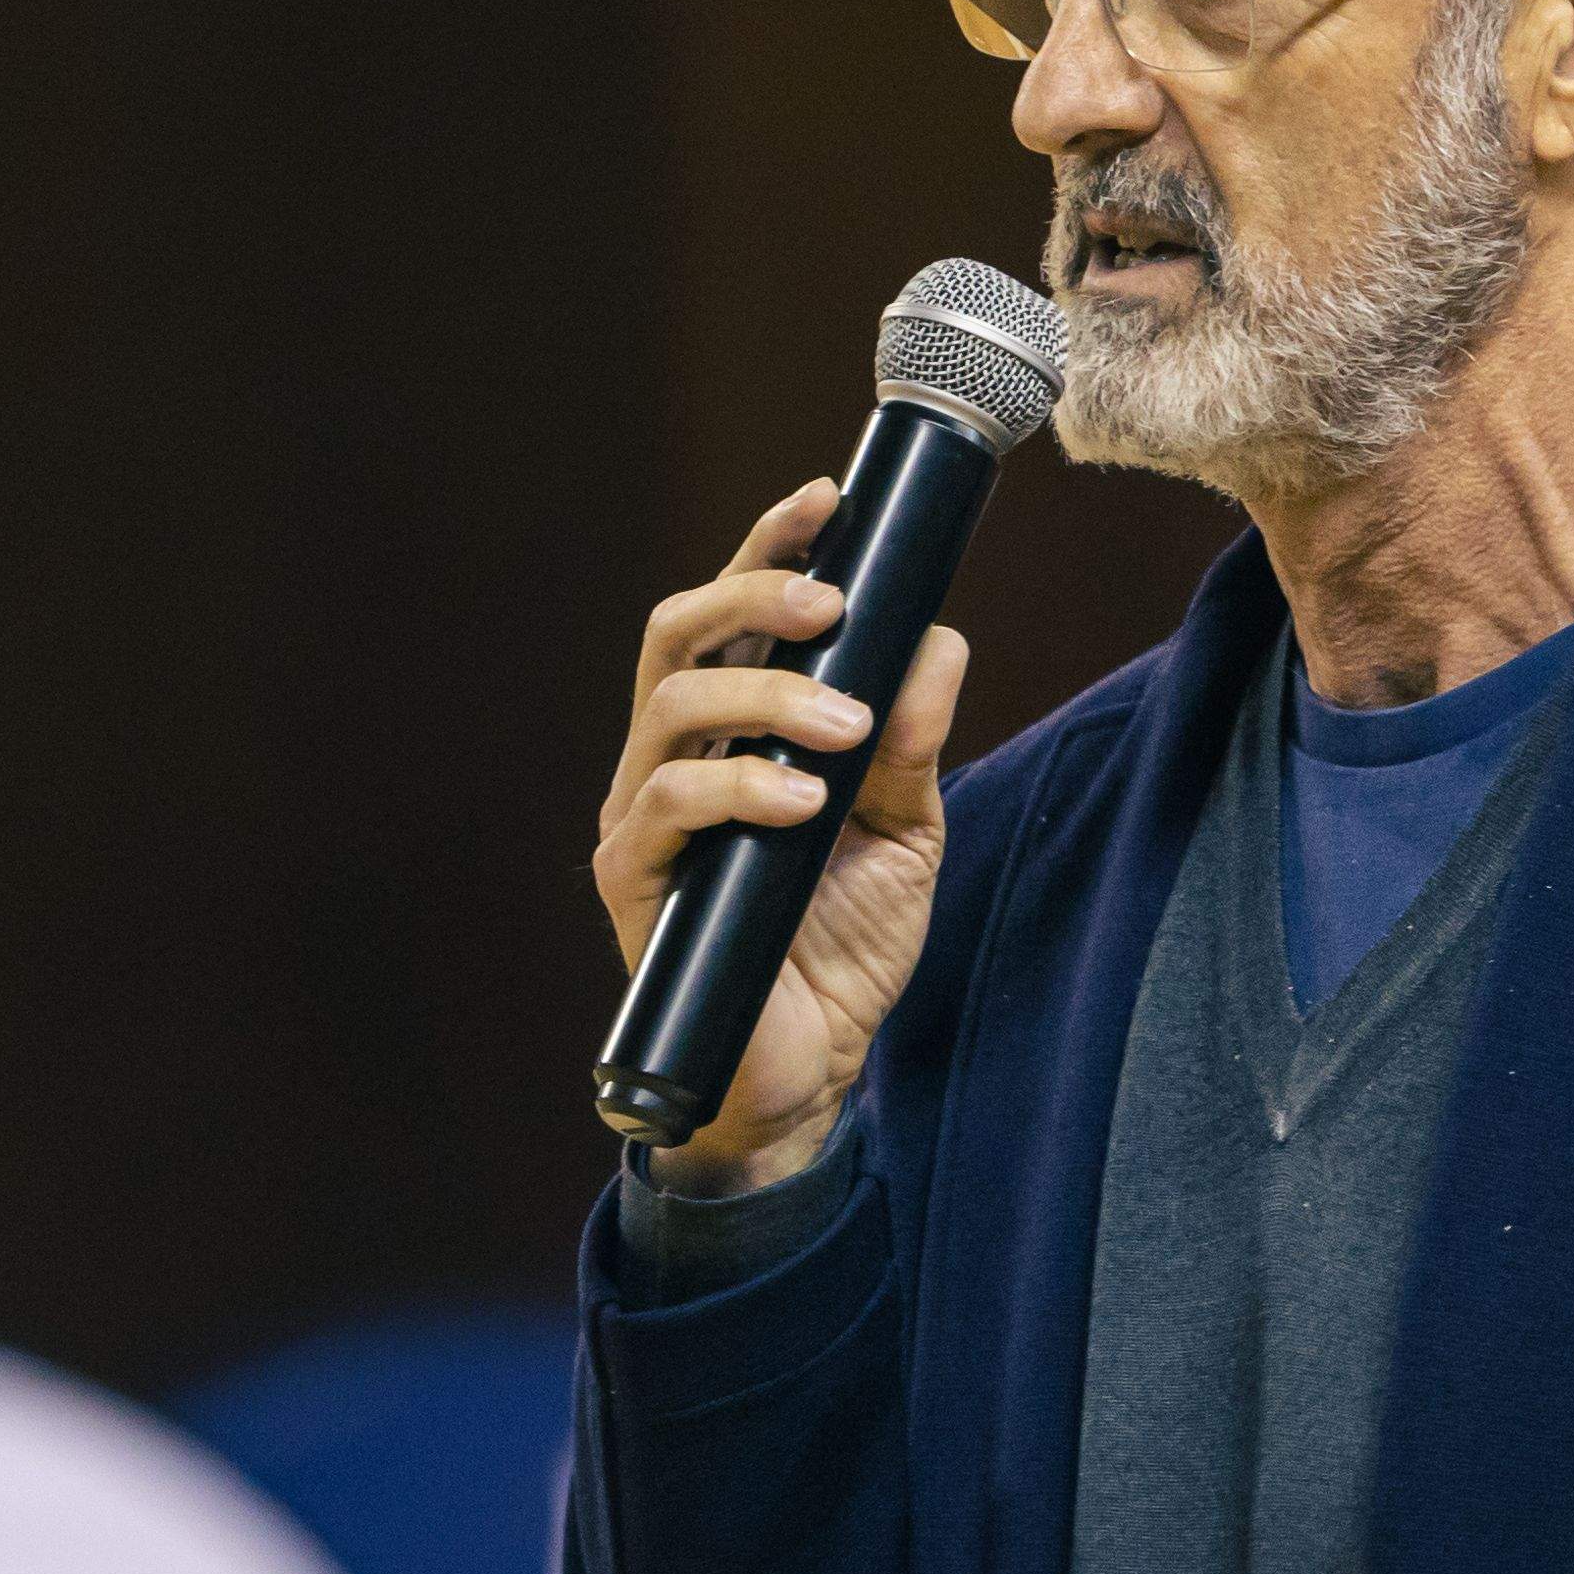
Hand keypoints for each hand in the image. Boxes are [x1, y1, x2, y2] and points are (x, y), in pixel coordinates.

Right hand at [590, 482, 972, 1193]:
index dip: (768, 548)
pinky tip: (802, 802)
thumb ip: (916, 742)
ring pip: (671, 707)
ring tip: (846, 727)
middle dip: (751, 595)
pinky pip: (668, 807)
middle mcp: (672, 760)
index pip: (731, 616)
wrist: (808, 1075)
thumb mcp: (906, 833)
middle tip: (832, 602)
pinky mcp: (633, 883)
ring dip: (765, 697)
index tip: (828, 499)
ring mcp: (644, 820)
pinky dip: (739, 791)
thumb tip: (940, 638)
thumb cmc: (843, 948)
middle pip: (677, 634)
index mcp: (732, 734)